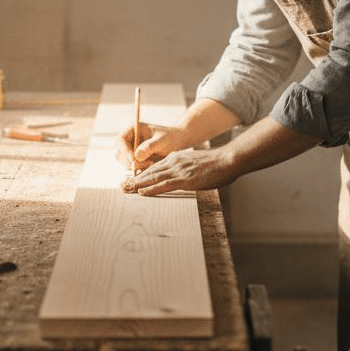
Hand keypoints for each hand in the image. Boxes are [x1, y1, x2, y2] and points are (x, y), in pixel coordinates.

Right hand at [114, 122, 179, 173]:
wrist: (177, 142)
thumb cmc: (170, 138)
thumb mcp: (162, 140)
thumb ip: (150, 146)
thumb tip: (136, 156)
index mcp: (133, 129)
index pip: (121, 141)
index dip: (125, 152)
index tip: (135, 161)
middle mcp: (128, 139)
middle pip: (119, 153)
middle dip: (129, 161)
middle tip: (145, 165)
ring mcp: (130, 149)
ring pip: (124, 162)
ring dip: (134, 167)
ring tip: (151, 164)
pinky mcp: (134, 158)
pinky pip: (130, 167)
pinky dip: (138, 169)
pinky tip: (150, 167)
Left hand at [122, 148, 237, 194]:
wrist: (227, 160)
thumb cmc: (216, 164)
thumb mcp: (197, 164)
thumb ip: (187, 169)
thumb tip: (184, 177)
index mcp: (177, 158)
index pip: (155, 166)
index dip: (142, 173)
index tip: (132, 179)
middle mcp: (174, 162)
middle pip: (150, 171)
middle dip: (134, 179)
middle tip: (122, 185)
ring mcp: (179, 170)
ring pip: (153, 177)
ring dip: (137, 184)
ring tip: (125, 189)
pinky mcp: (184, 179)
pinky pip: (163, 185)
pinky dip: (151, 189)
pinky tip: (141, 192)